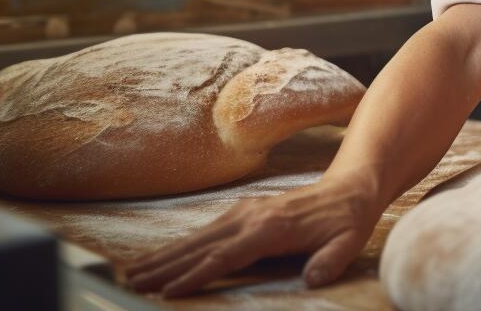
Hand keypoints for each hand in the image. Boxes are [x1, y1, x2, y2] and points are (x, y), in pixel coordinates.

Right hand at [124, 169, 382, 297]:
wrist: (349, 189)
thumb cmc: (347, 221)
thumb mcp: (348, 243)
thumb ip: (330, 262)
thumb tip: (313, 279)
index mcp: (271, 228)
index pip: (226, 256)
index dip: (196, 275)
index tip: (168, 291)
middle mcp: (251, 217)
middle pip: (201, 245)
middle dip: (165, 266)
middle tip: (131, 284)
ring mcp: (245, 212)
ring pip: (198, 238)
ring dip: (165, 255)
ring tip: (134, 272)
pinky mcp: (243, 211)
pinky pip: (207, 232)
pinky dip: (181, 245)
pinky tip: (164, 257)